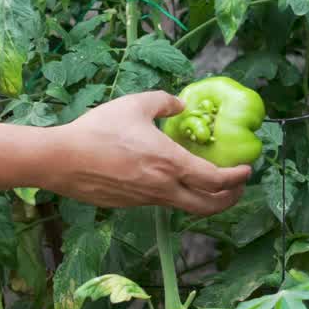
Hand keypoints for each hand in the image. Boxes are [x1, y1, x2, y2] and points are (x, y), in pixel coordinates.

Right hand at [45, 91, 252, 215]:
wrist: (62, 160)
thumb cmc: (98, 130)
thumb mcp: (135, 104)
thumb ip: (164, 102)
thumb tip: (181, 105)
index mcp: (170, 163)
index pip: (216, 180)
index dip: (236, 178)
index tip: (246, 170)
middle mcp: (163, 187)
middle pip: (208, 206)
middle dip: (230, 198)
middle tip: (237, 187)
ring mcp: (147, 200)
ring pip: (186, 206)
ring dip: (204, 198)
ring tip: (209, 184)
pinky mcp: (131, 204)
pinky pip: (163, 202)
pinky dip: (177, 194)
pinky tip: (171, 179)